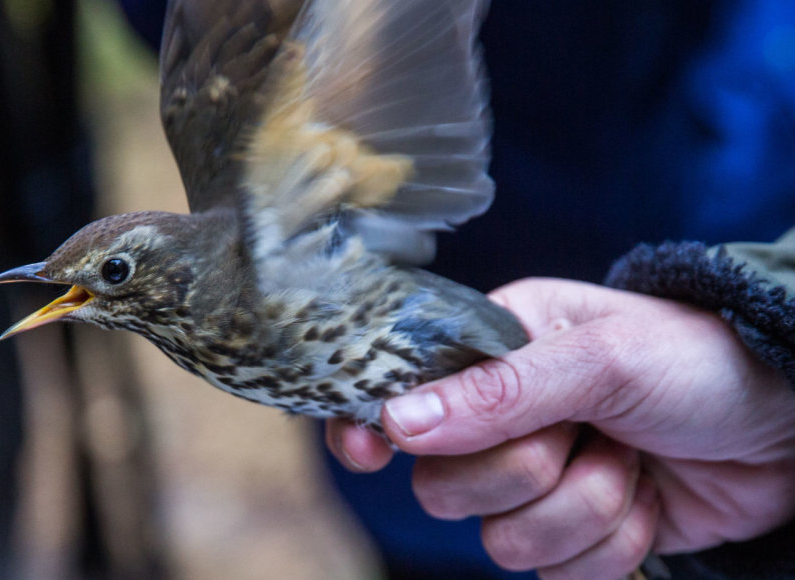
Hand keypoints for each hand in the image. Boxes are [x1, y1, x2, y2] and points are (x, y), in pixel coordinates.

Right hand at [327, 278, 794, 578]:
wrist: (788, 428)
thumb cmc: (698, 362)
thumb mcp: (603, 359)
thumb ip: (497, 391)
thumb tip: (397, 422)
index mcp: (493, 351)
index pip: (399, 392)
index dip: (370, 426)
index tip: (369, 453)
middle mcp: (501, 418)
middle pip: (442, 485)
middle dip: (527, 473)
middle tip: (586, 435)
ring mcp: (535, 482)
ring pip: (500, 540)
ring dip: (585, 511)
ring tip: (631, 464)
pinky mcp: (572, 536)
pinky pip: (552, 575)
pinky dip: (610, 548)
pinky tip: (646, 504)